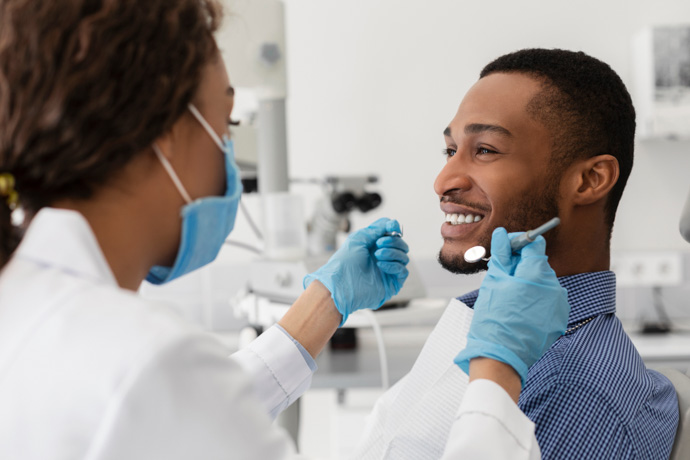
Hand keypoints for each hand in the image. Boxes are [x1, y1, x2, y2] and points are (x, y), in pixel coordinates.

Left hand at [304, 218, 408, 325]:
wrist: (340, 284)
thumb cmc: (345, 262)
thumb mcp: (359, 238)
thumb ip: (376, 229)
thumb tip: (392, 223)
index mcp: (375, 246)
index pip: (392, 235)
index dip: (394, 228)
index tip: (392, 226)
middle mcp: (383, 257)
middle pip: (401, 245)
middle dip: (393, 241)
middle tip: (379, 243)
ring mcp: (388, 270)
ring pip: (404, 257)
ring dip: (392, 252)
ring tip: (377, 255)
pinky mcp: (392, 283)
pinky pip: (403, 271)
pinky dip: (394, 265)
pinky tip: (381, 265)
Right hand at [454, 227, 569, 384]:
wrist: (501, 356)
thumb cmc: (493, 319)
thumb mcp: (494, 282)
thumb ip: (502, 255)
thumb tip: (503, 235)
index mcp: (537, 274)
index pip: (534, 244)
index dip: (519, 243)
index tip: (506, 250)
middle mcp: (554, 286)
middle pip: (538, 264)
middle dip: (521, 266)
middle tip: (502, 277)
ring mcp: (559, 305)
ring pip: (543, 283)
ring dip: (528, 284)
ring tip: (509, 299)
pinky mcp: (559, 319)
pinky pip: (548, 301)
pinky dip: (535, 301)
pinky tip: (519, 311)